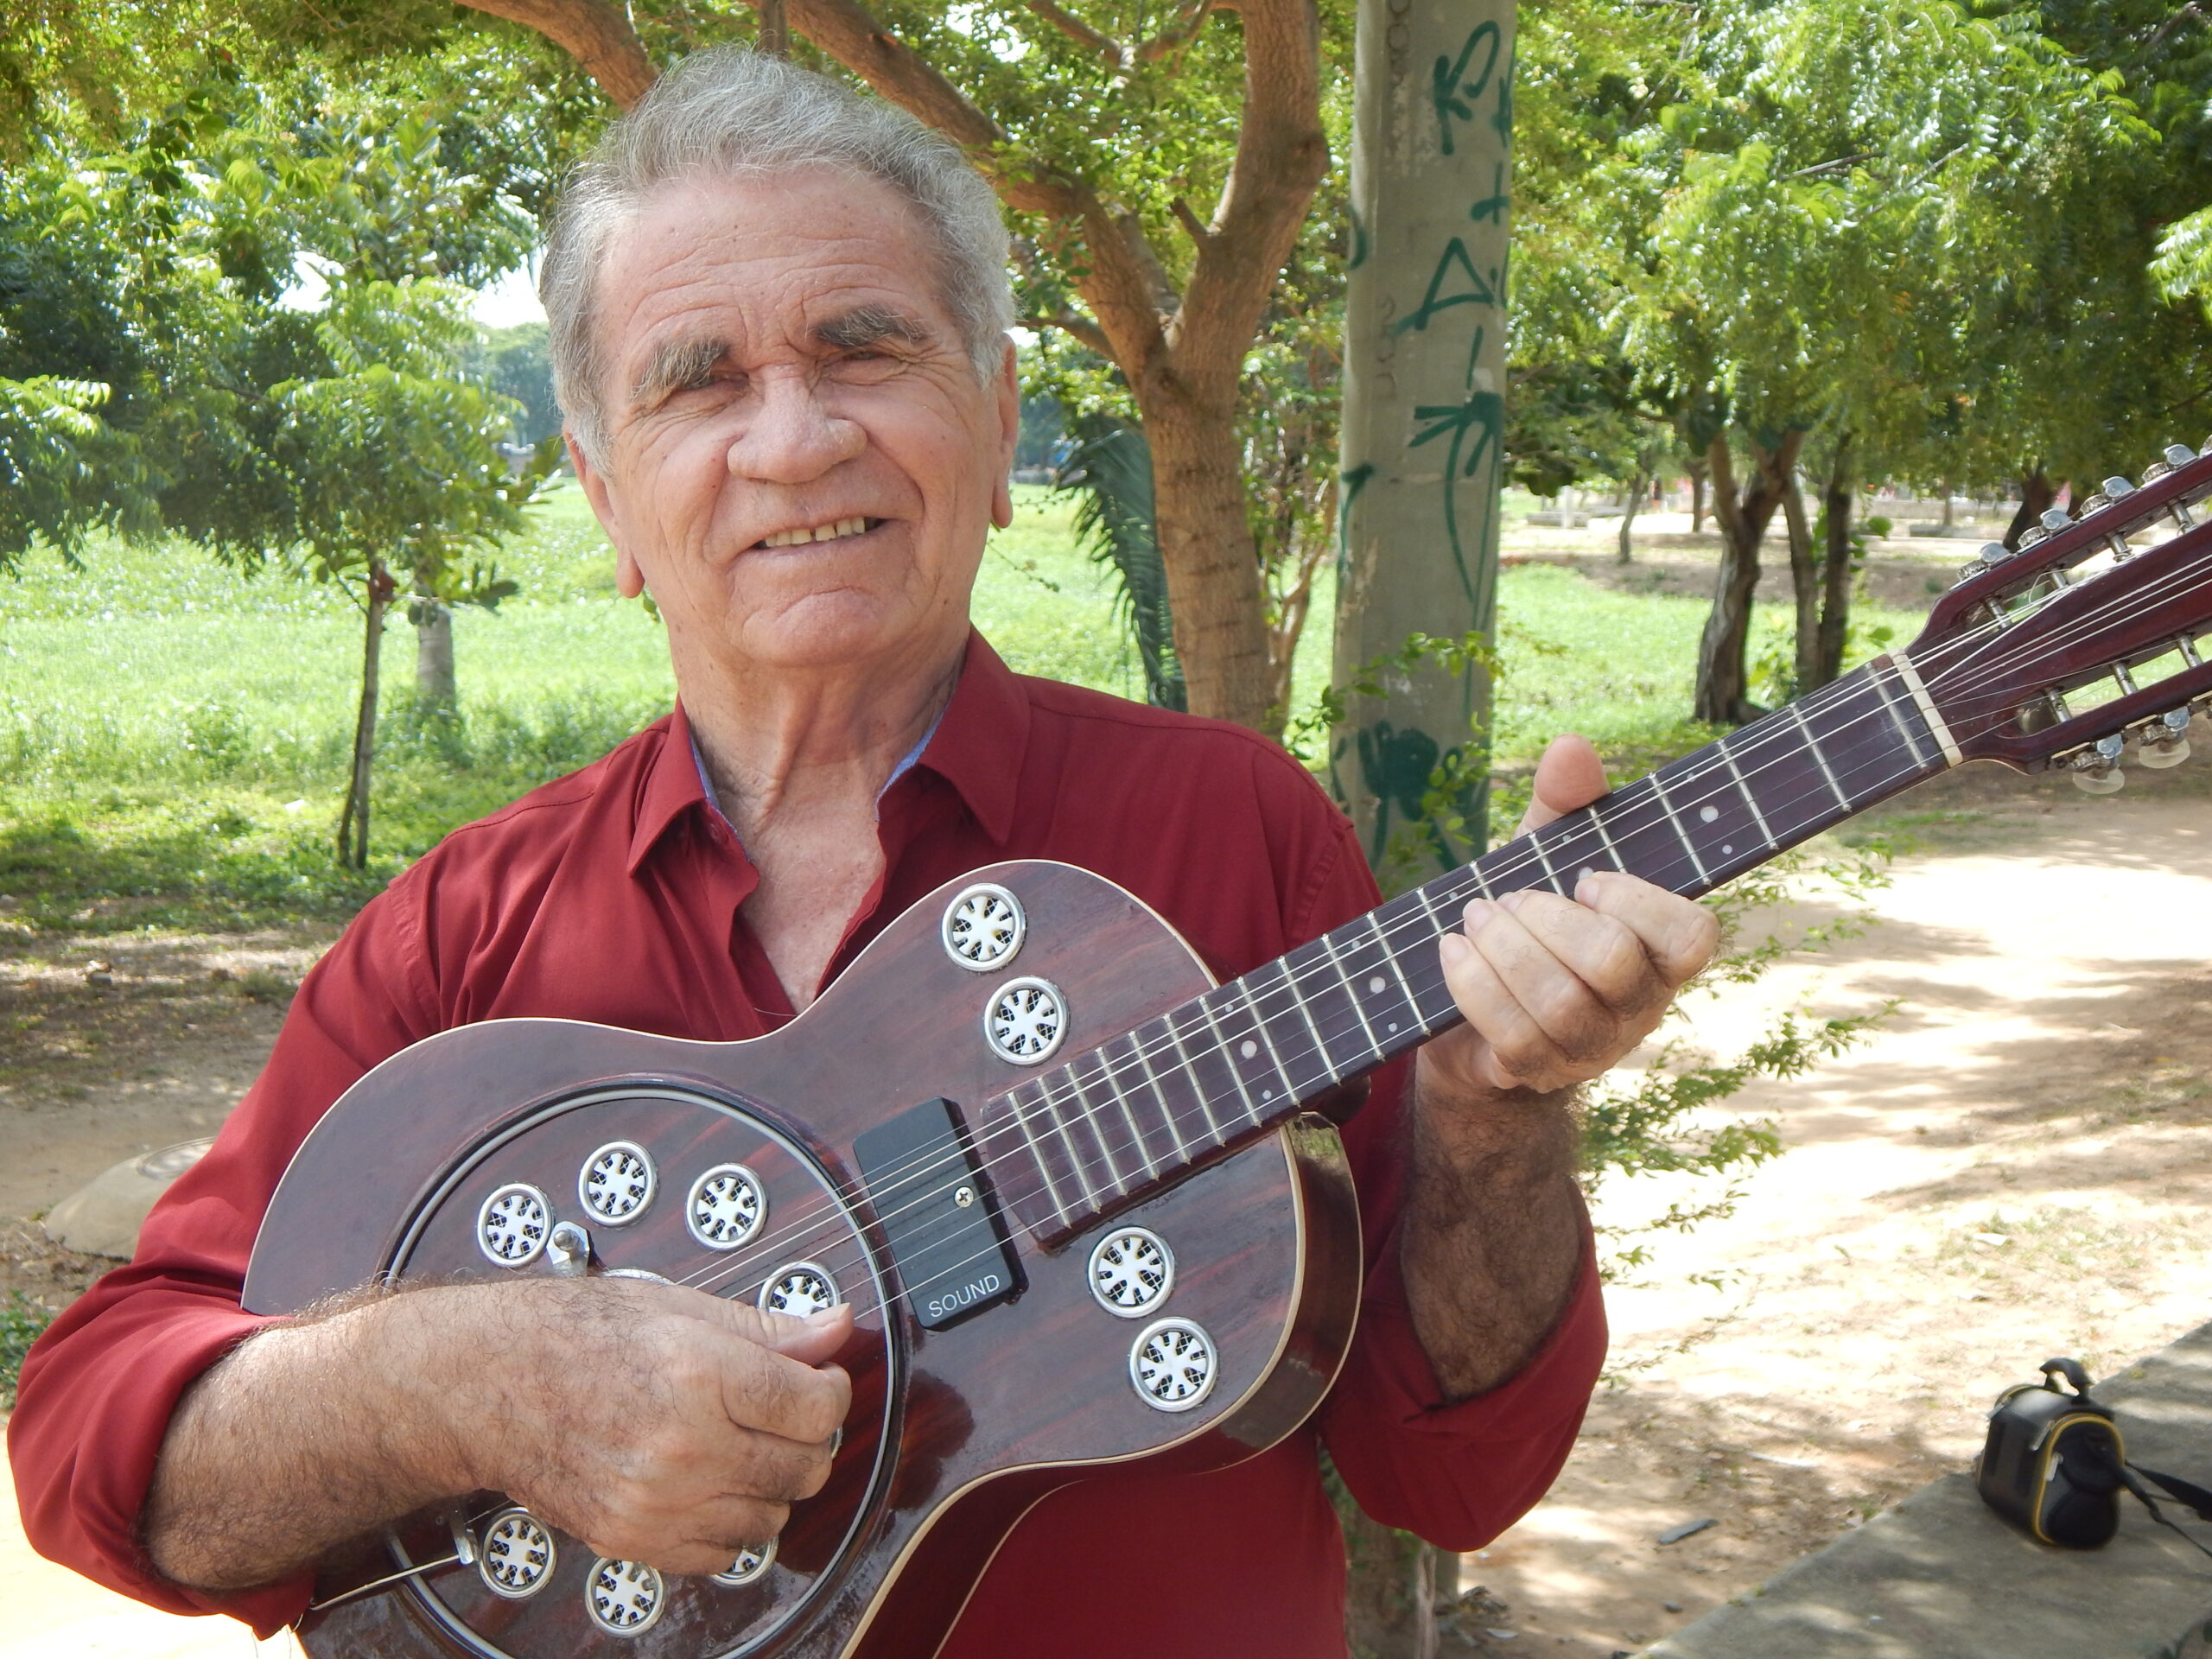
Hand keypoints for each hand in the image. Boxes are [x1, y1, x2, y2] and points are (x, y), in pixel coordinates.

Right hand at [419, 1275, 852, 1573]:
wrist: (485, 1385)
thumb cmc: (574, 1335)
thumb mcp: (678, 1307)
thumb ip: (768, 1327)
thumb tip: (836, 1326)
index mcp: (700, 1373)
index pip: (818, 1406)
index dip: (831, 1389)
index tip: (818, 1380)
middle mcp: (682, 1445)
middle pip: (806, 1466)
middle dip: (809, 1436)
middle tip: (782, 1410)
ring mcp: (657, 1501)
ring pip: (772, 1516)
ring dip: (772, 1483)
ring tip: (740, 1444)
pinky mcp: (633, 1540)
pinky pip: (723, 1554)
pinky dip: (730, 1524)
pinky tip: (709, 1482)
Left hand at [1421, 734, 1717, 1100]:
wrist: (1469, 1012)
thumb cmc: (1527, 924)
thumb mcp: (1543, 857)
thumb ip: (1563, 805)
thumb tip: (1571, 746)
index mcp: (1660, 952)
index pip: (1692, 936)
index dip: (1635, 901)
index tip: (1583, 878)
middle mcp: (1640, 1006)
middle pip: (1613, 964)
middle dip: (1545, 919)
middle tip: (1505, 899)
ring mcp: (1593, 1048)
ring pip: (1560, 1005)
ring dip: (1504, 950)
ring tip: (1473, 920)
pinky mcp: (1540, 1073)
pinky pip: (1514, 1037)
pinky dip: (1475, 986)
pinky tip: (1454, 953)